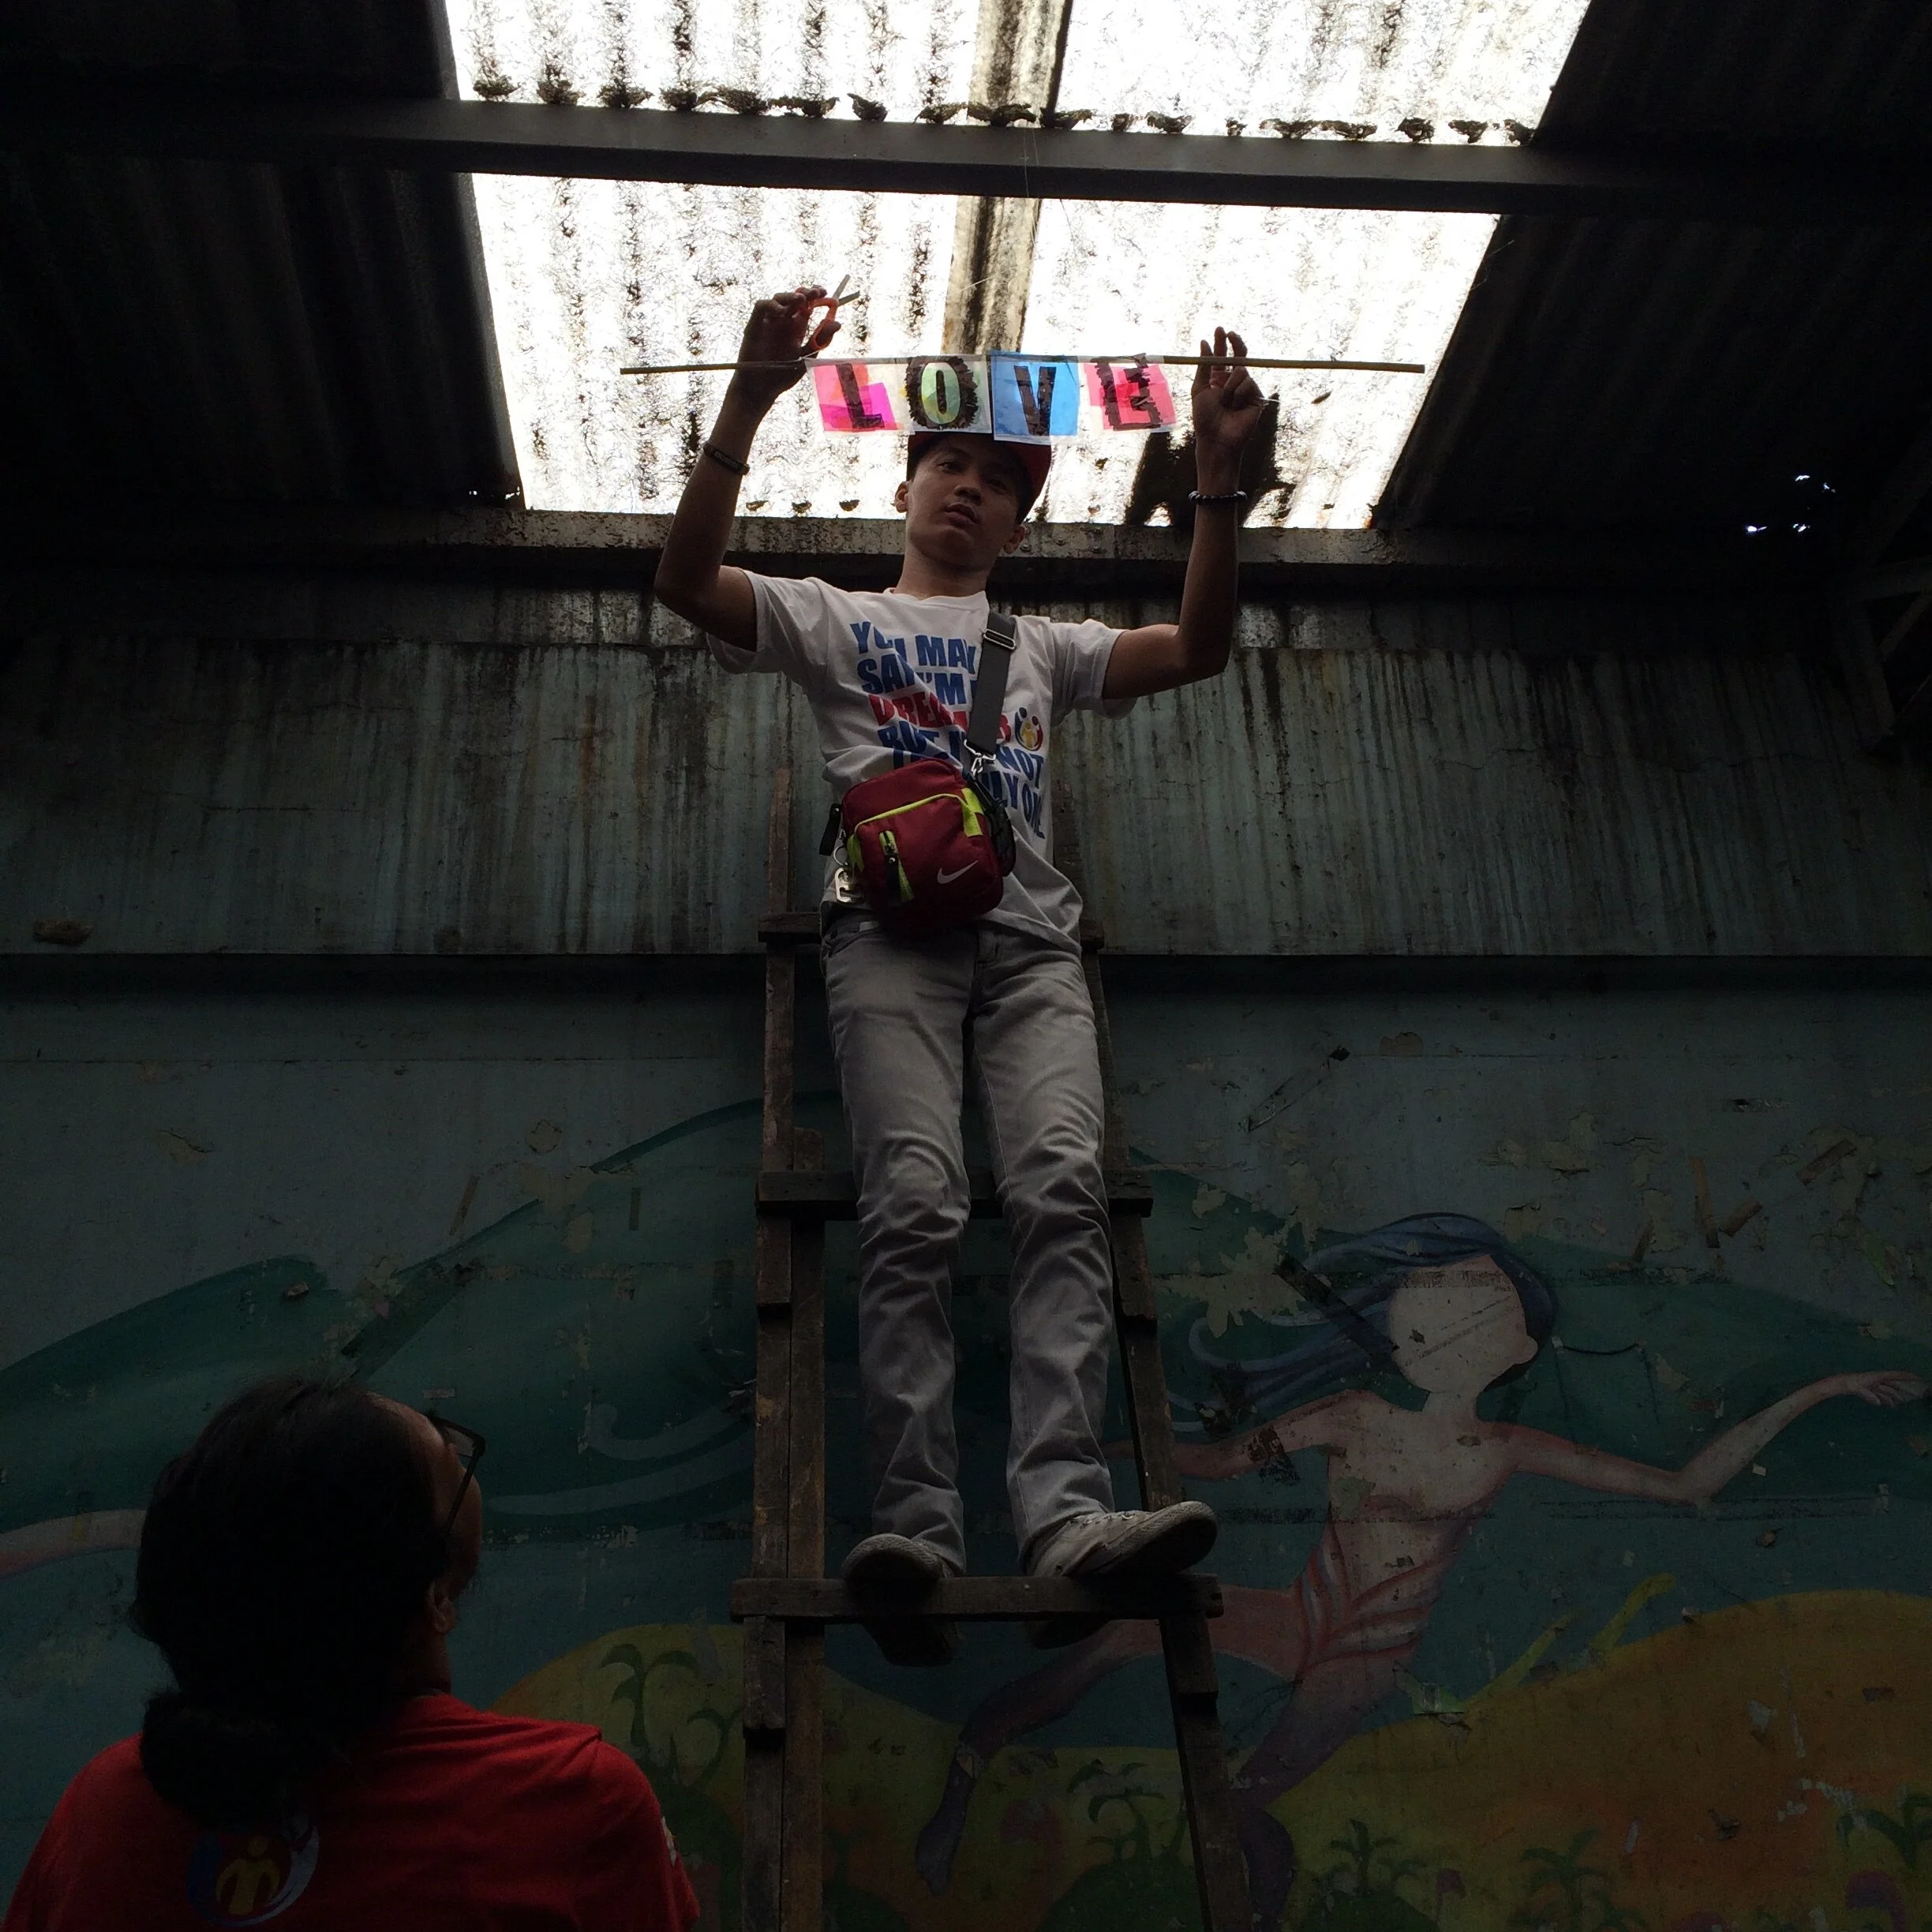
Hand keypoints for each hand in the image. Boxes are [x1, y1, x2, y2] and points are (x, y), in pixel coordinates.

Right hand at [726, 286, 841, 411]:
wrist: (761, 389)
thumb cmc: (783, 375)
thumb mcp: (806, 357)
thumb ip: (820, 341)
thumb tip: (838, 323)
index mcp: (797, 328)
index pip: (808, 306)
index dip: (817, 297)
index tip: (829, 295)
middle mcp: (784, 322)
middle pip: (795, 299)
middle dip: (807, 293)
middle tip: (817, 293)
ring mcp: (769, 322)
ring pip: (779, 299)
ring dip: (791, 296)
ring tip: (801, 300)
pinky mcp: (754, 324)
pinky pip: (761, 307)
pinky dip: (771, 305)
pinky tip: (782, 311)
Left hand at [1190, 326, 1262, 490]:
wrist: (1217, 439)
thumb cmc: (1204, 418)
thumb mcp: (1199, 389)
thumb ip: (1203, 366)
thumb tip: (1204, 343)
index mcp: (1218, 380)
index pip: (1223, 356)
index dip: (1222, 343)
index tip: (1220, 329)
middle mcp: (1233, 382)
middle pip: (1238, 356)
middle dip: (1234, 342)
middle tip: (1229, 333)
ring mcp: (1246, 389)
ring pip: (1241, 370)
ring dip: (1230, 385)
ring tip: (1225, 402)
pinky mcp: (1256, 397)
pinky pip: (1248, 383)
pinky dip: (1239, 393)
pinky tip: (1235, 406)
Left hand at [1834, 1369, 1927, 1405]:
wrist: (1838, 1384)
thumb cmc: (1847, 1383)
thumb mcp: (1857, 1388)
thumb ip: (1868, 1395)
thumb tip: (1879, 1403)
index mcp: (1875, 1377)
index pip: (1892, 1375)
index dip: (1904, 1376)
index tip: (1914, 1376)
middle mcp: (1875, 1379)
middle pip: (1891, 1383)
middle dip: (1901, 1387)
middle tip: (1912, 1392)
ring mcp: (1871, 1384)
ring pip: (1885, 1389)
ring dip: (1892, 1396)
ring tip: (1899, 1403)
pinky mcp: (1867, 1389)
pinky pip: (1879, 1393)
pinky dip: (1884, 1398)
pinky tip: (1886, 1403)